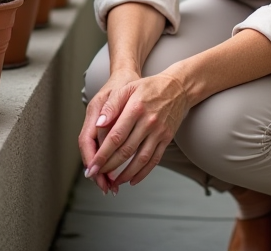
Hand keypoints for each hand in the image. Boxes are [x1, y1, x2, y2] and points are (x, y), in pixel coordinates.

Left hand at [83, 72, 189, 190]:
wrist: (178, 88)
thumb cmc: (148, 88)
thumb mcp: (128, 88)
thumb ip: (111, 105)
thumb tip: (98, 124)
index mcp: (136, 108)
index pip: (115, 136)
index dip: (102, 154)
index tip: (92, 166)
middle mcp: (149, 122)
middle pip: (126, 150)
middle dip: (109, 166)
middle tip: (97, 176)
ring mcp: (159, 132)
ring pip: (141, 159)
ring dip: (126, 174)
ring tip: (113, 182)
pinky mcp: (167, 138)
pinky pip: (154, 160)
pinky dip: (143, 173)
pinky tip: (132, 180)